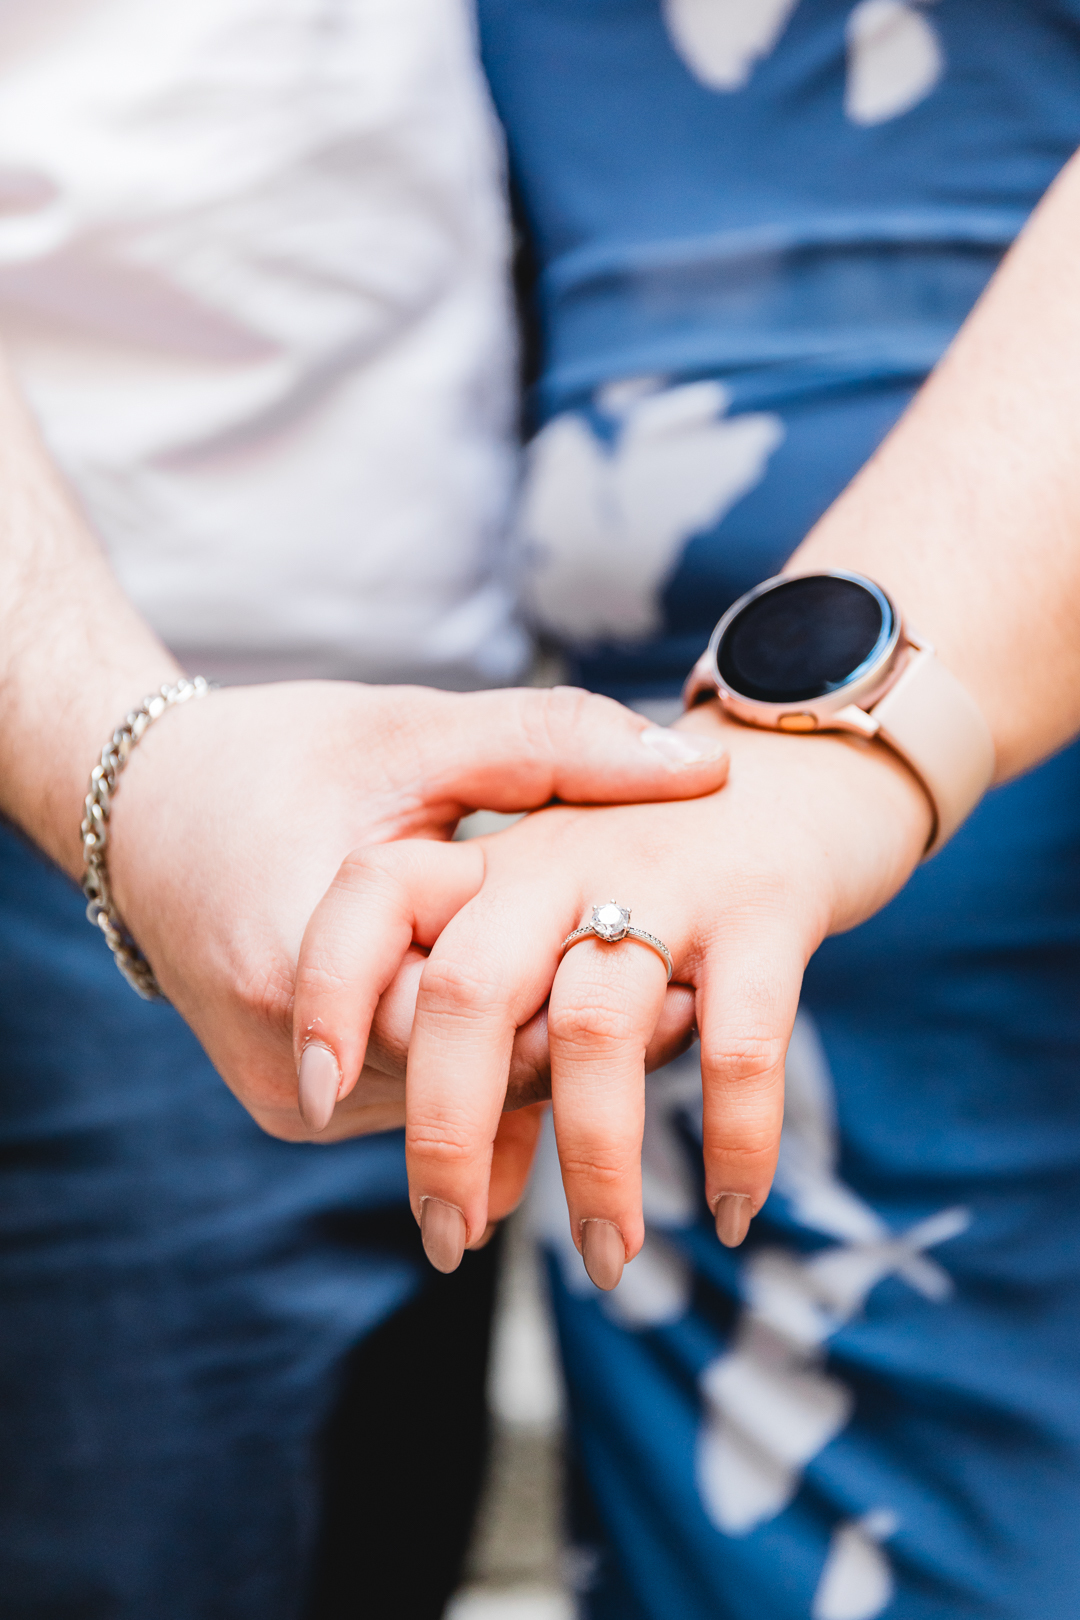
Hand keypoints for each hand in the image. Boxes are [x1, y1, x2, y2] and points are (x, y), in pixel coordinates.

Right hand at [105, 680, 727, 1165]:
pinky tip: (542, 1007)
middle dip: (576, 1031)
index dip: (588, 998)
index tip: (692, 978)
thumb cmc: (281, 760)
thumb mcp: (416, 735)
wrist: (148, 815)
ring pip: (461, 1099)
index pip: (484, 1022)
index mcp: (302, 962)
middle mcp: (293, 1061)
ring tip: (629, 997)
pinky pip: (425, 1097)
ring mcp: (298, 1097)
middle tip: (692, 998)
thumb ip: (556, 746)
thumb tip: (704, 767)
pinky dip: (484, 1058)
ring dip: (536, 1051)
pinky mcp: (306, 1105)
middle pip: (481, 1076)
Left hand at [293, 704, 930, 1278]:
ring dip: (593, 1164)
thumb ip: (516, 1055)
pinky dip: (734, 1137)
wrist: (802, 774)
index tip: (317, 1101)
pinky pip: (739, 1043)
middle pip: (467, 989)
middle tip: (449, 1239)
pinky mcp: (766, 909)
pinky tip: (732, 1211)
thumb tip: (480, 1197)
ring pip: (595, 1031)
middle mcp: (564, 861)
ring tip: (607, 1260)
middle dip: (446, 1129)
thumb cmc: (661, 877)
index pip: (373, 899)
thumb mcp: (566, 941)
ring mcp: (667, 880)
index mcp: (498, 862)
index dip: (329, 995)